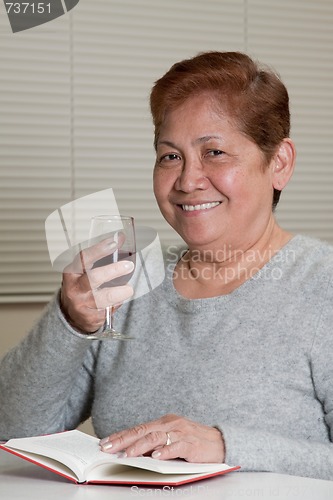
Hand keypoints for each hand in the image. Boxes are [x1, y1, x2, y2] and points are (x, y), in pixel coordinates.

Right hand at [60, 238, 133, 332]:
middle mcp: (74, 288)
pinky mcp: (91, 318)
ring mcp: (82, 304)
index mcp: (72, 272)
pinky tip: (117, 300)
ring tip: (128, 289)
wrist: (71, 316)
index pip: (84, 258)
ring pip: (104, 297)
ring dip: (120, 292)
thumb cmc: (82, 287)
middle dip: (113, 270)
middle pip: (94, 278)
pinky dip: (117, 303)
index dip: (99, 249)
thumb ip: (102, 255)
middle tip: (129, 265)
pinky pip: (109, 310)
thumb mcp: (86, 270)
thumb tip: (121, 237)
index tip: (114, 242)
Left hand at [100, 414, 224, 462]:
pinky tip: (155, 457)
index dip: (121, 435)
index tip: (105, 442)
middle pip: (143, 430)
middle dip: (123, 440)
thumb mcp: (171, 441)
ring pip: (156, 437)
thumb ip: (154, 445)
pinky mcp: (191, 443)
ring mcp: (181, 432)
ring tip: (127, 454)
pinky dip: (165, 451)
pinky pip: (176, 446)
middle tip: (108, 448)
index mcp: (164, 422)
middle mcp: (171, 424)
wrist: (221, 442)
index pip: (138, 428)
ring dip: (140, 446)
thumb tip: (131, 453)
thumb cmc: (194, 442)